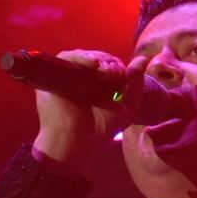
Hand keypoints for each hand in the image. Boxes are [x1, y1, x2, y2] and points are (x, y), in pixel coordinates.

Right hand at [32, 49, 145, 163]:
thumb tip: (142, 59)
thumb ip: (135, 84)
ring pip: (82, 55)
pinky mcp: (54, 75)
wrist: (76, 142)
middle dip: (108, 62)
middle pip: (96, 58)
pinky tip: (93, 64)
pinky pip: (66, 58)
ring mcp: (67, 76)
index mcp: (98, 86)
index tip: (122, 75)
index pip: (109, 65)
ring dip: (97, 58)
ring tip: (105, 71)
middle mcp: (82, 79)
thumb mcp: (127, 108)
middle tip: (114, 74)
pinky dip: (80, 57)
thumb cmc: (100, 130)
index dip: (117, 66)